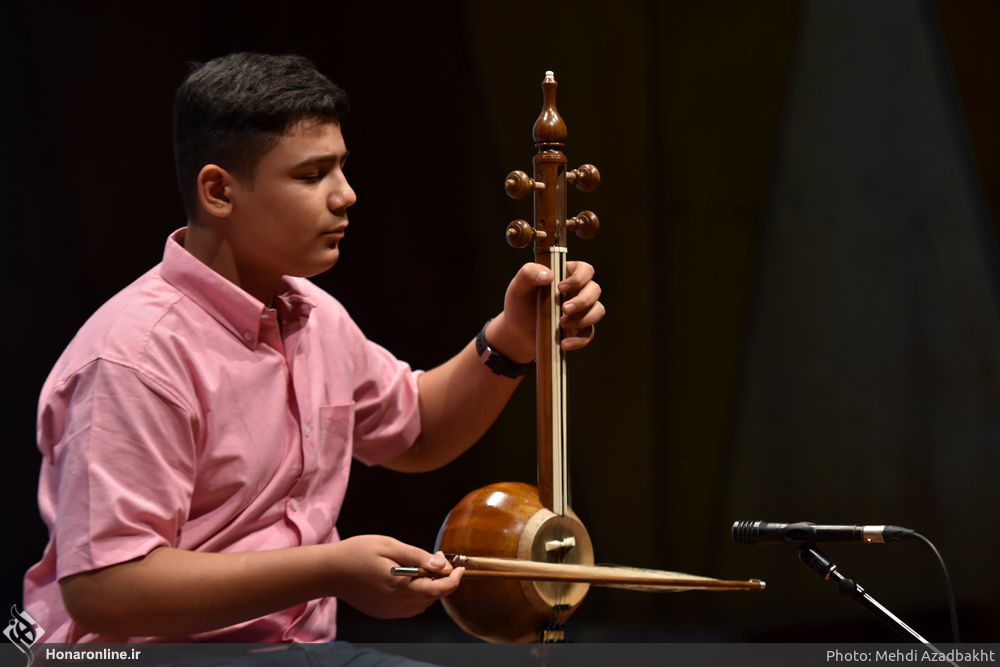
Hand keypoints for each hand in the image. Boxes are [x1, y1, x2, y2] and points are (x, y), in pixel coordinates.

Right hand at [329, 535, 462, 618]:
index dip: (453, 579)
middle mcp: (397, 604)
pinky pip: (408, 608)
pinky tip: (409, 581)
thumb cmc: (357, 553)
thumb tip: (440, 563)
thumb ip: (417, 556)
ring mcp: (389, 611)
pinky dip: (416, 597)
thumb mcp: (389, 546)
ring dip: (429, 590)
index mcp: (401, 587)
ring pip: (422, 605)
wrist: (329, 572)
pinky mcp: (383, 613)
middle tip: (440, 562)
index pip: (438, 590)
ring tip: (423, 570)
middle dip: (442, 582)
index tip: (459, 567)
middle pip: (432, 598)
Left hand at [487, 261, 604, 360]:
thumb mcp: (518, 286)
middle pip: (595, 290)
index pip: (584, 269)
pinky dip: (579, 340)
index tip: (560, 288)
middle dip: (582, 301)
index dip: (579, 277)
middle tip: (564, 309)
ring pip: (598, 311)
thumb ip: (529, 273)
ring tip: (561, 325)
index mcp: (565, 275)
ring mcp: (581, 311)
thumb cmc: (520, 304)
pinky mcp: (580, 330)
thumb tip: (549, 276)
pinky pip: (589, 334)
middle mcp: (577, 291)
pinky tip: (563, 343)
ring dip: (583, 319)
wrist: (517, 332)